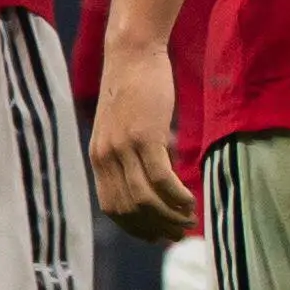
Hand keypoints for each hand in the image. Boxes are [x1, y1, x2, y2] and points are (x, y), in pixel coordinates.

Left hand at [87, 44, 196, 243]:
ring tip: (189, 218)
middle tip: (180, 231)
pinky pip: (160, 179)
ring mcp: (123, 147)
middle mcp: (106, 157)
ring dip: (169, 216)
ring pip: (145, 200)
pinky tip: (191, 199)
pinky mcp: (144, 136)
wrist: (132, 53)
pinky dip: (177, 196)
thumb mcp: (123, 127)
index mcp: (98, 158)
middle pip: (130, 210)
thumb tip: (156, 179)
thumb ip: (130, 154)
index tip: (157, 236)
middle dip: (157, 228)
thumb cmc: (133, 88)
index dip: (136, 228)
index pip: (112, 208)